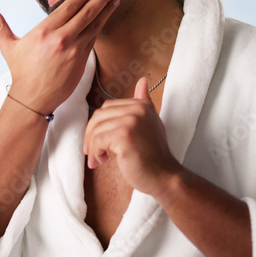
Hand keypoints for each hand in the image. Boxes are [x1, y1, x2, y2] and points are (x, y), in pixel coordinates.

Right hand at [0, 0, 119, 112]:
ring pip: (94, 24)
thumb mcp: (8, 46)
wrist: (33, 98)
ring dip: (106, 9)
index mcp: (44, 31)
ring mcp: (74, 50)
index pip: (68, 6)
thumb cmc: (21, 72)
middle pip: (85, 12)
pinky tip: (107, 16)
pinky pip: (93, 38)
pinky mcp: (81, 60)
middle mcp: (61, 38)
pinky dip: (101, 25)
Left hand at [83, 76, 182, 196]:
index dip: (99, 124)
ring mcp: (131, 122)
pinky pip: (97, 141)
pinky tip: (102, 161)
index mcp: (142, 105)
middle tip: (92, 151)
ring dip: (92, 147)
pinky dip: (95, 153)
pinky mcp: (124, 137)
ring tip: (98, 159)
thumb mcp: (151, 123)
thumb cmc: (154, 155)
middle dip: (91, 134)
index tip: (99, 141)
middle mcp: (137, 109)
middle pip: (99, 116)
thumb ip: (144, 102)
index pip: (107, 107)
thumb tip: (143, 80)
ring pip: (96, 129)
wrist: (164, 176)